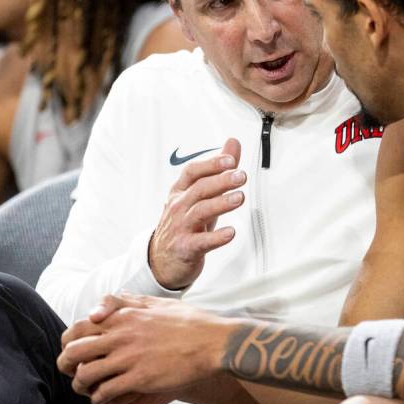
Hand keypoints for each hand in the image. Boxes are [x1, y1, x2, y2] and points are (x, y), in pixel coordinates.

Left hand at [58, 294, 234, 403]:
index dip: (69, 341)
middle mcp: (121, 335)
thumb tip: (106, 304)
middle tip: (73, 372)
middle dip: (66, 364)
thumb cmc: (189, 322)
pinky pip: (105, 392)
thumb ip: (129, 302)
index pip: (79, 327)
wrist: (212, 342)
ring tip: (89, 388)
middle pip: (74, 352)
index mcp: (124, 316)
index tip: (73, 349)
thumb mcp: (157, 303)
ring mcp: (129, 358)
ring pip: (85, 375)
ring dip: (81, 384)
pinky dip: (100, 397)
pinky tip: (106, 397)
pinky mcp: (139, 378)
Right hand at [150, 138, 245, 288]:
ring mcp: (181, 227)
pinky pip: (202, 241)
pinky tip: (231, 232)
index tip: (230, 160)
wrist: (162, 260)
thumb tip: (232, 143)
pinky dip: (216, 237)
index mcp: (180, 191)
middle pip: (199, 189)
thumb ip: (218, 170)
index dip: (211, 164)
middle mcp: (179, 206)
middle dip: (221, 181)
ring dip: (221, 203)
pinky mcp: (186, 247)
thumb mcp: (200, 195)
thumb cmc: (184, 223)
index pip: (192, 171)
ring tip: (239, 198)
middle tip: (241, 176)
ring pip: (200, 211)